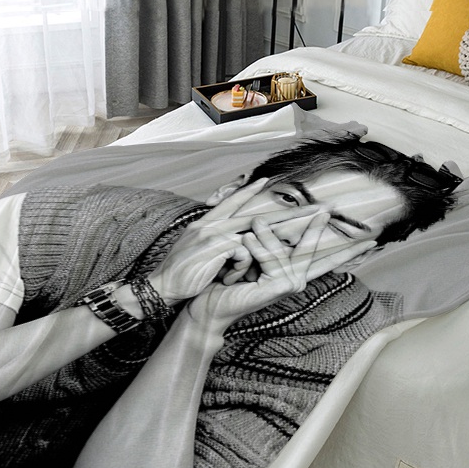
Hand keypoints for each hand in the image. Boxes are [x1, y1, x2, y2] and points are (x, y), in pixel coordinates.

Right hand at [148, 178, 318, 303]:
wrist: (160, 287)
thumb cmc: (178, 275)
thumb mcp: (195, 252)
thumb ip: (212, 243)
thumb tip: (228, 243)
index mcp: (204, 224)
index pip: (229, 203)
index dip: (245, 191)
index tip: (261, 180)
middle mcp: (210, 225)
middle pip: (251, 213)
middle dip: (281, 211)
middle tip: (308, 207)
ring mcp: (213, 234)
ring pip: (253, 231)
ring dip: (276, 236)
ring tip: (303, 229)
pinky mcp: (215, 247)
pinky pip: (243, 252)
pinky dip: (241, 267)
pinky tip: (229, 278)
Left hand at [186, 214, 374, 330]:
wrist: (209, 303)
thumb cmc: (226, 278)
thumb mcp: (248, 253)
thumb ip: (265, 240)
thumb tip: (267, 217)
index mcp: (292, 270)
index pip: (326, 257)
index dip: (349, 250)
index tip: (372, 241)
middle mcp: (296, 279)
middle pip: (314, 248)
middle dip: (317, 226)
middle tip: (328, 207)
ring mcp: (289, 285)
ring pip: (283, 249)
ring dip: (264, 237)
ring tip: (251, 227)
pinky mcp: (278, 288)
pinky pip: (271, 258)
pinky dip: (256, 249)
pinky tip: (245, 243)